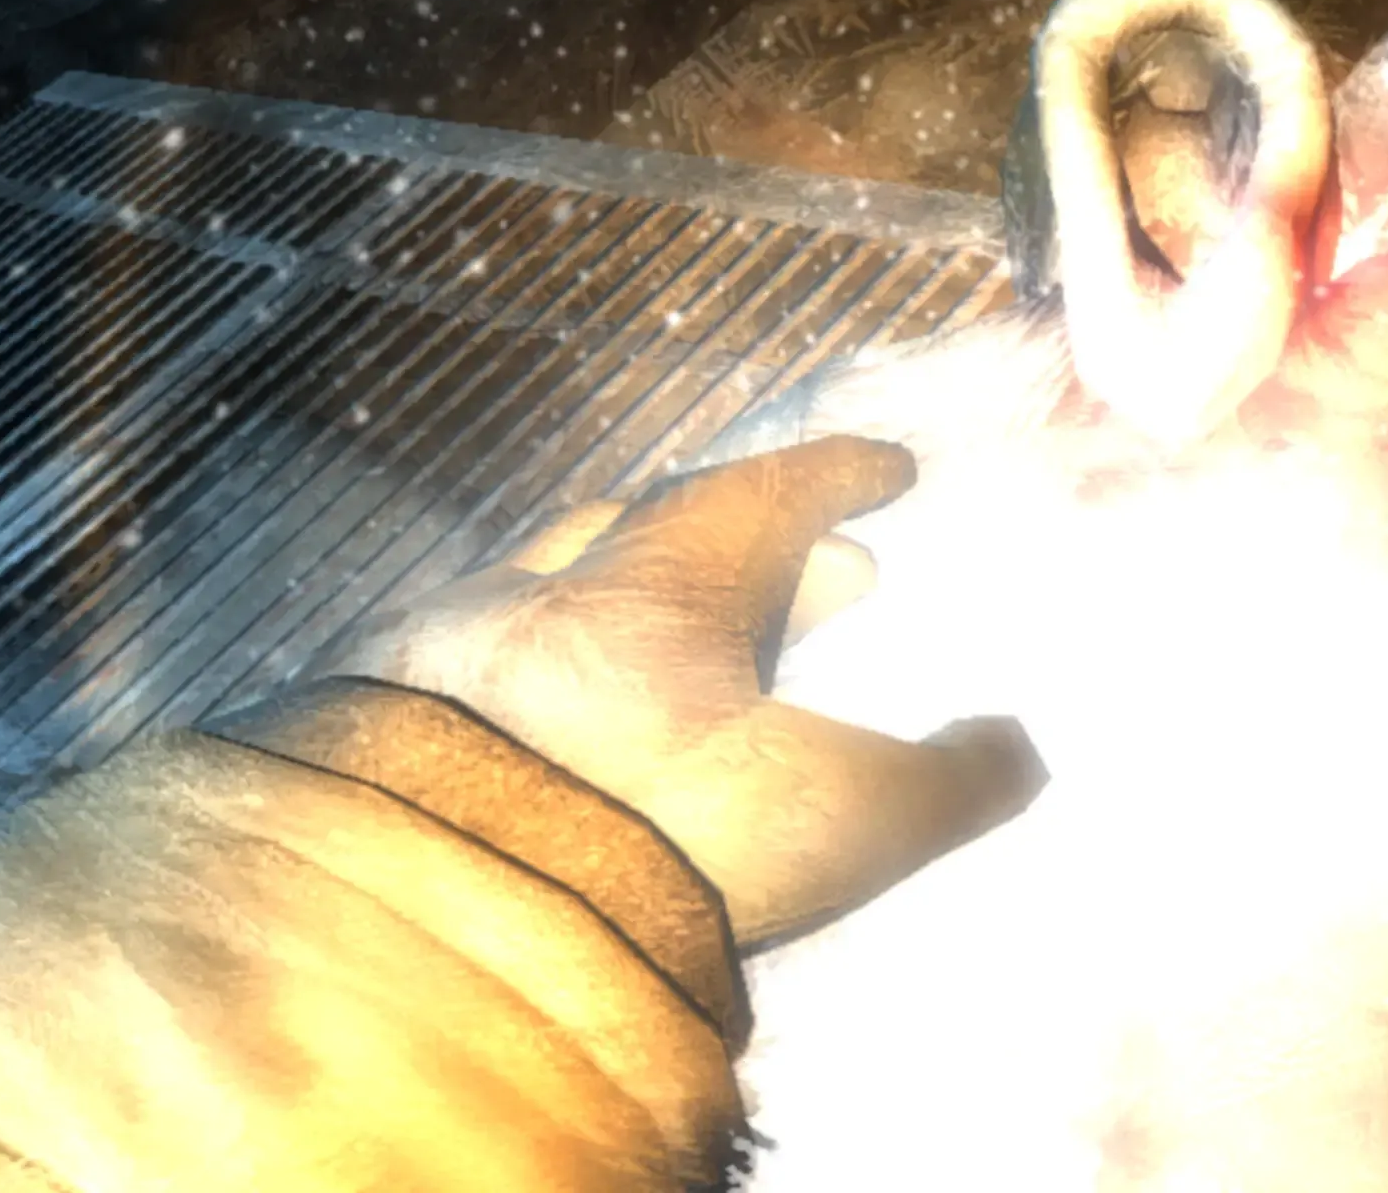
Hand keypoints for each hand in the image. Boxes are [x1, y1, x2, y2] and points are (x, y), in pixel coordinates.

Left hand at [320, 437, 1049, 948]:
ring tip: (685, 655)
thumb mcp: (846, 811)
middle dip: (748, 549)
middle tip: (825, 579)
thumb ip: (949, 783)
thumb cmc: (653, 835)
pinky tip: (549, 740)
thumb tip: (1013, 749)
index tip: (887, 469)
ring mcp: (445, 660)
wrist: (435, 919)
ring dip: (629, 613)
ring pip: (550, 598)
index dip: (839, 476)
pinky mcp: (373, 743)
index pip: (768, 492)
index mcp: (663, 577)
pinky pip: (467, 682)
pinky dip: (534, 690)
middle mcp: (546, 592)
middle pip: (652, 531)